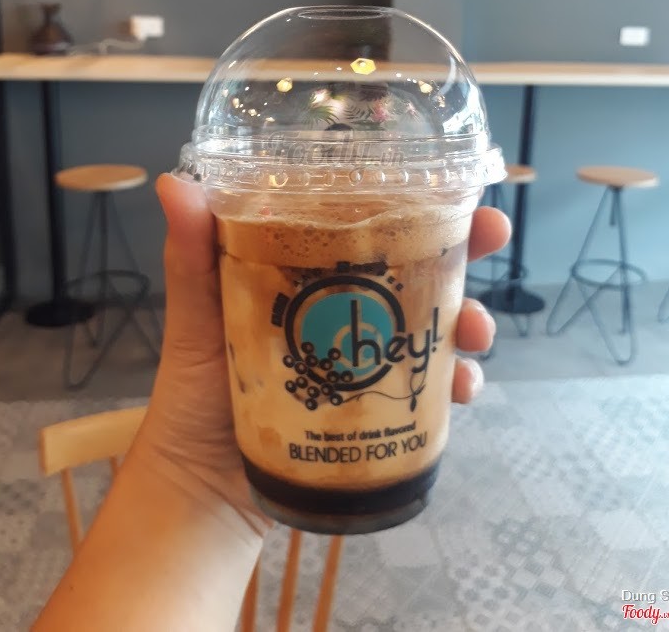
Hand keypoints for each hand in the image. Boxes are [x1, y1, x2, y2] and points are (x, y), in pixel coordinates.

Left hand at [138, 174, 509, 521]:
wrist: (203, 486)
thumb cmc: (194, 390)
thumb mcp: (197, 315)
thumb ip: (190, 254)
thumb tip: (174, 182)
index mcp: (309, 276)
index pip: (369, 226)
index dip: (414, 202)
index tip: (455, 184)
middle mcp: (346, 312)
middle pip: (418, 270)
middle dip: (464, 250)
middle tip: (493, 236)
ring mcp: (367, 362)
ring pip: (435, 327)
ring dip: (468, 321)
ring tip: (474, 333)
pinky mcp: (377, 409)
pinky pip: (429, 391)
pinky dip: (455, 386)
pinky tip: (462, 390)